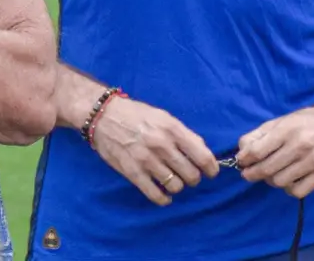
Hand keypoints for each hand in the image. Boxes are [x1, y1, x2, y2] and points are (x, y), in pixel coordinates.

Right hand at [90, 96, 219, 205]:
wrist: (102, 115)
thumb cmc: (135, 114)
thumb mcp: (162, 116)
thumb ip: (183, 133)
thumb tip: (202, 152)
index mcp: (171, 129)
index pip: (202, 157)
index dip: (211, 169)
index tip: (210, 172)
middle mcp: (161, 145)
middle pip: (191, 175)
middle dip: (193, 178)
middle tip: (187, 174)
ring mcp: (146, 160)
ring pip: (176, 186)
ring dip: (177, 186)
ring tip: (172, 180)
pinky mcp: (132, 172)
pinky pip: (155, 194)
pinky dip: (163, 199)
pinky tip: (163, 195)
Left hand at [237, 100, 313, 197]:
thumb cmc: (307, 121)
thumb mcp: (282, 120)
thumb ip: (259, 134)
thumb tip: (242, 150)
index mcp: (286, 130)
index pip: (257, 151)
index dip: (244, 160)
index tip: (240, 162)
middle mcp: (300, 147)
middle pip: (267, 169)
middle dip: (252, 174)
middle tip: (249, 173)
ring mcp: (313, 162)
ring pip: (280, 181)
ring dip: (269, 180)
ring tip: (270, 174)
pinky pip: (298, 191)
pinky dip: (288, 189)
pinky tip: (287, 180)